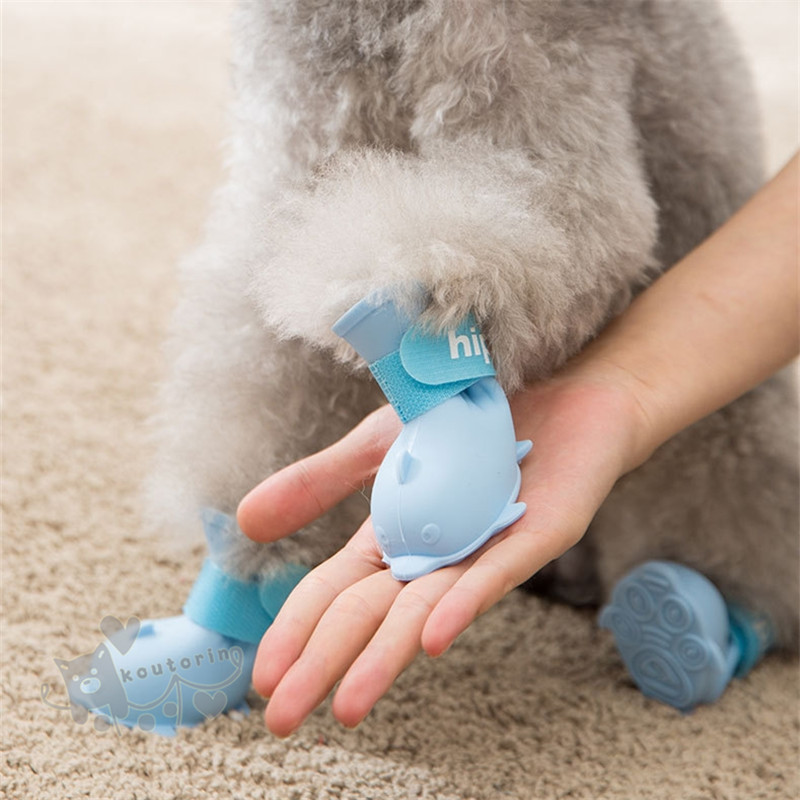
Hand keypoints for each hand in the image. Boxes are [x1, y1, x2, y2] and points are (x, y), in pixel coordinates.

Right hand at [237, 369, 648, 735]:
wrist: (552, 380)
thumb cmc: (465, 416)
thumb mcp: (377, 444)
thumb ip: (319, 483)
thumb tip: (244, 523)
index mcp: (397, 537)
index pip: (336, 594)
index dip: (299, 632)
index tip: (263, 679)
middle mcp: (436, 555)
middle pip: (371, 616)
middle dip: (324, 665)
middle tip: (281, 720)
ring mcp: (484, 548)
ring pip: (427, 611)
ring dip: (385, 658)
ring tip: (346, 705)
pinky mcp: (537, 532)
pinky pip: (497, 571)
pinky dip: (461, 602)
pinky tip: (428, 637)